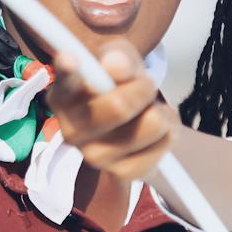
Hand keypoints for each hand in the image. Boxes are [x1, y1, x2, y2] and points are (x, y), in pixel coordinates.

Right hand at [46, 40, 175, 183]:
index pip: (65, 81)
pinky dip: (167, 135)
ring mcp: (94, 157)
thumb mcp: (119, 58)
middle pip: (119, 107)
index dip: (68, 69)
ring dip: (160, 112)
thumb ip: (119, 57)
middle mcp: (71, 129)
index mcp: (64, 94)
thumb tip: (116, 64)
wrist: (131, 116)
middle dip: (144, 89)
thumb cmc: (118, 81)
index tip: (70, 58)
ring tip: (150, 109)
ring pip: (150, 125)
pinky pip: (161, 149)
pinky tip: (156, 131)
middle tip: (146, 84)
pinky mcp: (121, 174)